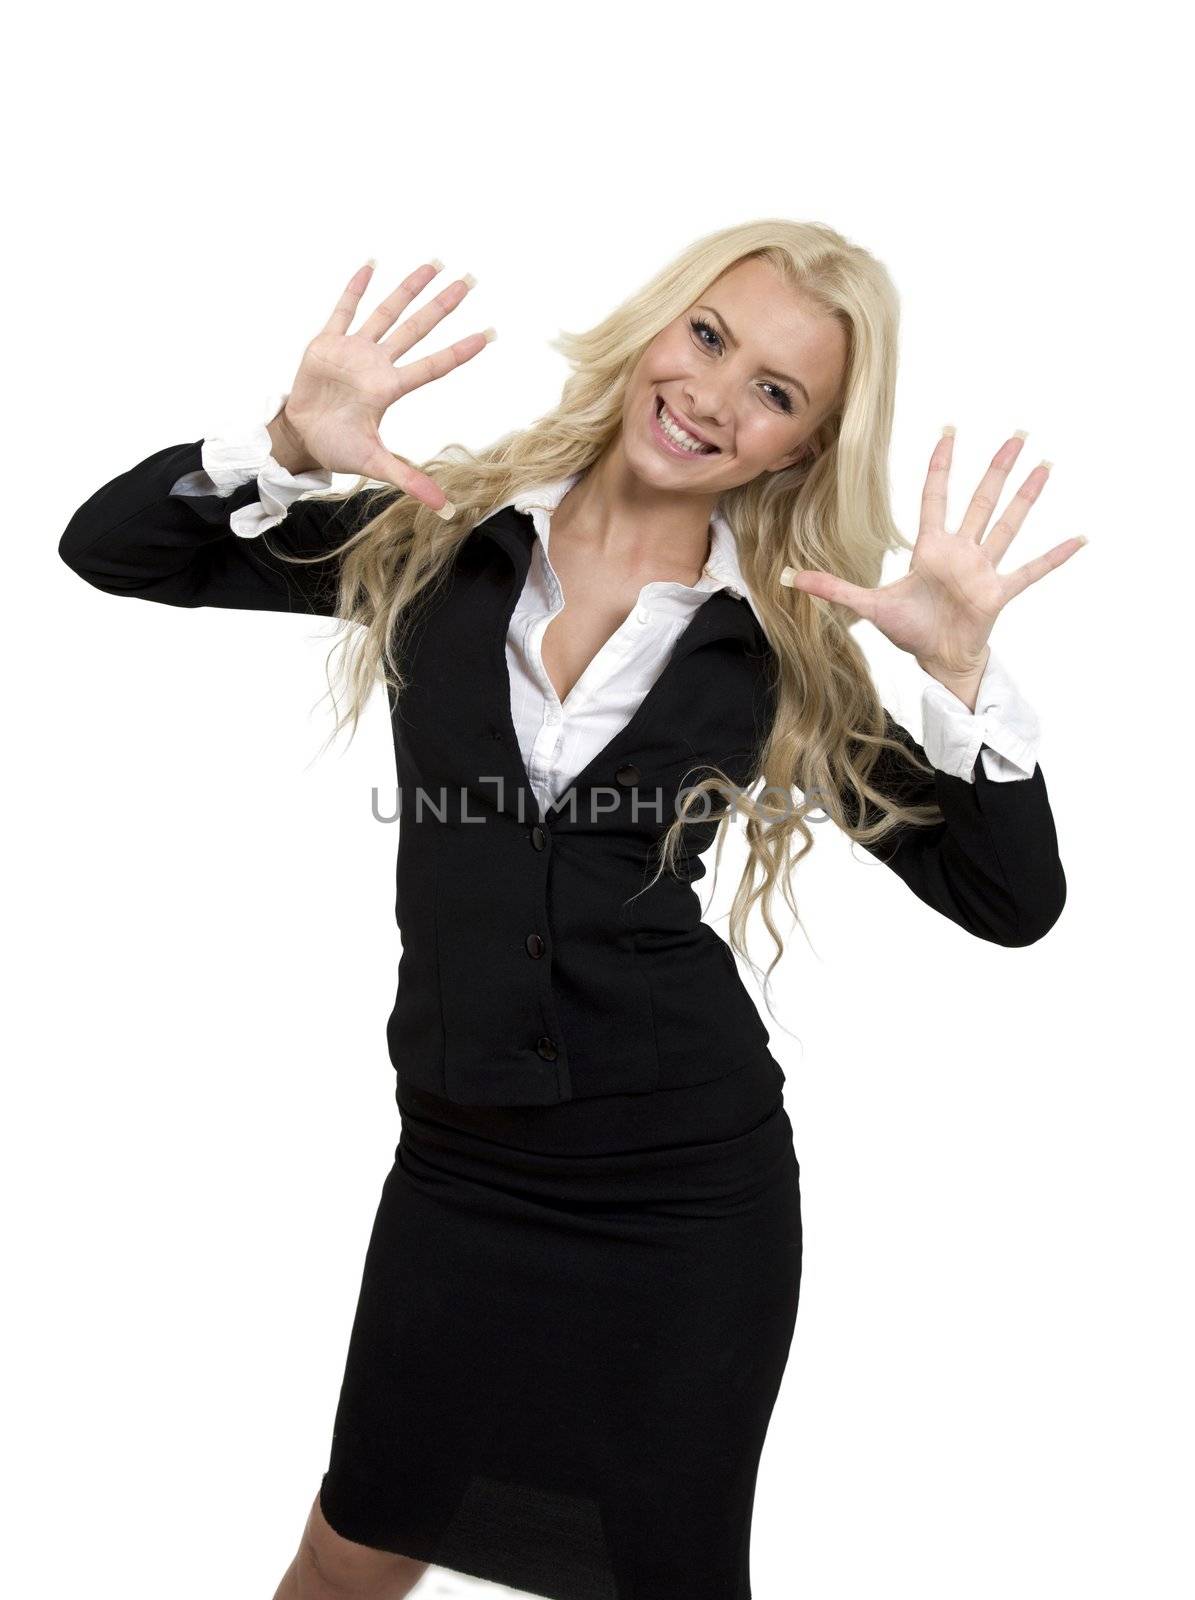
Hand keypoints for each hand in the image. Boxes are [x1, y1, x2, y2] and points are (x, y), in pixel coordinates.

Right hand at [277, 259, 494, 515]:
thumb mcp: (374, 466)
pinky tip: (371, 266)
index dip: (459, 351)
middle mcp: (377, 364)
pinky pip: (343, 310)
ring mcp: (354, 351)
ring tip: (432, 264)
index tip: (488, 334)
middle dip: (441, 304)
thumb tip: (446, 509)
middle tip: (469, 280)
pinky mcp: (327, 343)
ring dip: (407, 289)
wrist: (301, 438)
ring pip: (386, 313)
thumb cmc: (338, 449)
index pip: (432, 366)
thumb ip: (409, 481)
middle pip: (416, 329)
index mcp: (388, 389)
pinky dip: (355, 289)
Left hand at [780, 428, 1085, 686]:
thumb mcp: (868, 605)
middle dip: (998, 468)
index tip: (951, 431)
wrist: (937, 660)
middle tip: (1018, 433)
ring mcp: (984, 569)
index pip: (936, 496)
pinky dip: (1054, 556)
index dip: (942, 464)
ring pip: (1008, 524)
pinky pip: (1031, 571)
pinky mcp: (999, 592)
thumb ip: (831, 589)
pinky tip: (1078, 538)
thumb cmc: (908, 629)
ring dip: (1027, 497)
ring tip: (1046, 465)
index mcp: (931, 548)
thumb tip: (786, 579)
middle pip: (981, 500)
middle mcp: (961, 551)